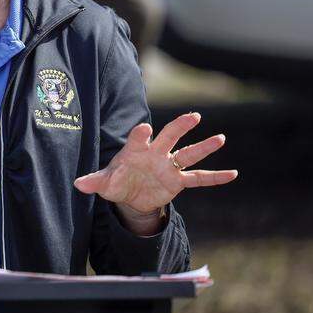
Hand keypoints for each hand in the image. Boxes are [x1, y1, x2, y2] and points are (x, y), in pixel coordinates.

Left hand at [74, 112, 236, 219]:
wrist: (129, 195)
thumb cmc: (116, 182)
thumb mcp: (104, 183)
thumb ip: (94, 182)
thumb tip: (79, 185)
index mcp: (135, 151)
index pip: (138, 139)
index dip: (140, 134)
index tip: (144, 129)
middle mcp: (155, 154)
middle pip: (169, 137)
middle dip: (180, 127)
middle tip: (193, 116)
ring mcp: (168, 166)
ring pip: (188, 154)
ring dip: (204, 148)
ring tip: (220, 138)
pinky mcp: (178, 181)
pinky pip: (199, 178)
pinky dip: (215, 177)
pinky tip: (233, 173)